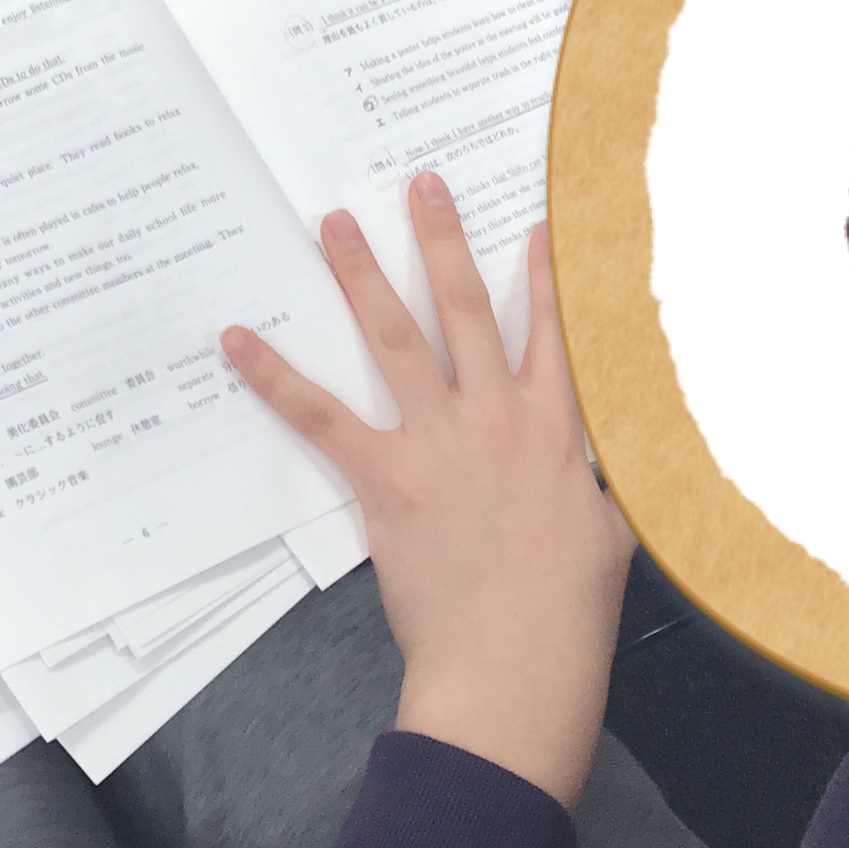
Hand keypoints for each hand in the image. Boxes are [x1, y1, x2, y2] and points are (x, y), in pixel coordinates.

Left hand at [220, 172, 634, 807]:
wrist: (516, 664)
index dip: (549, 273)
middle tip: (421, 184)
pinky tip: (240, 341)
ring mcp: (439, 443)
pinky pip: (321, 415)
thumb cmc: (565, 616)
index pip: (556, 333)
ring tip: (335, 224)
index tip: (540, 222)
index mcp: (557, 433)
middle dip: (442, 240)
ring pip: (396, 338)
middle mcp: (498, 419)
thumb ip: (596, 486)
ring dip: (361, 275)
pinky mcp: (386, 479)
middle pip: (468, 309)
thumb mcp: (608, 535)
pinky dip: (275, 377)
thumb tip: (597, 470)